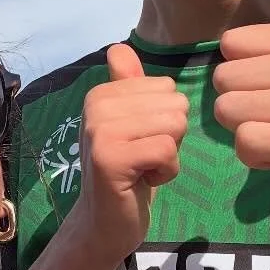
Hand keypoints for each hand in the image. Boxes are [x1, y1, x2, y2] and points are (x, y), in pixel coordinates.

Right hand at [67, 43, 187, 264]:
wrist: (104, 223)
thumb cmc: (126, 171)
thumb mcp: (130, 124)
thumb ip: (128, 85)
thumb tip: (119, 47)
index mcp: (101, 94)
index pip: (167, 87)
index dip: (164, 120)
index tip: (140, 141)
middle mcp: (96, 107)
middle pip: (173, 105)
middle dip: (170, 137)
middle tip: (142, 158)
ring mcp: (100, 132)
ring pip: (173, 126)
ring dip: (168, 155)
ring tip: (142, 168)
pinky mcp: (111, 159)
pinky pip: (167, 150)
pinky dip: (166, 172)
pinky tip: (142, 181)